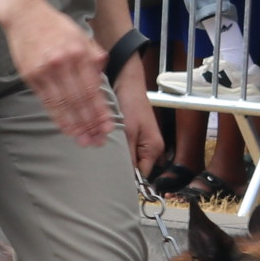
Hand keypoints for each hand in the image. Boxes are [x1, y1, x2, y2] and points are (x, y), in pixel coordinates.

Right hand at [6, 0, 112, 146]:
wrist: (25, 13)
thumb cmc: (54, 25)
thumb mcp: (80, 35)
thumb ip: (93, 55)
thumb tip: (102, 74)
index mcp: (79, 53)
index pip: (93, 89)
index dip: (100, 111)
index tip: (107, 127)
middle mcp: (64, 63)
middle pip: (79, 101)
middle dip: (90, 124)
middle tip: (97, 140)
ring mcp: (46, 71)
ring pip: (63, 105)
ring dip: (75, 126)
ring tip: (83, 140)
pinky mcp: (31, 76)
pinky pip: (47, 102)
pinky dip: (58, 117)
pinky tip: (66, 128)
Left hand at [115, 54, 162, 171]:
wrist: (127, 82)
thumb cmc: (131, 103)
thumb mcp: (128, 131)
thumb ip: (128, 154)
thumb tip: (124, 175)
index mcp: (154, 148)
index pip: (143, 175)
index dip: (128, 178)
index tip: (112, 177)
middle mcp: (152, 147)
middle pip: (137, 168)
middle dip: (122, 167)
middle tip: (106, 164)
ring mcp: (144, 142)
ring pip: (131, 159)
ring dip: (120, 157)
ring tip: (107, 152)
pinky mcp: (136, 136)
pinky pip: (128, 149)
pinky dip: (119, 148)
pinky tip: (110, 143)